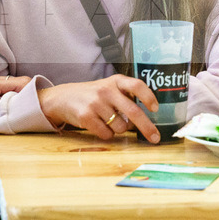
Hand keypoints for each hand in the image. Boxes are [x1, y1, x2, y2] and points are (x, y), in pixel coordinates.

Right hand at [36, 74, 159, 141]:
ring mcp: (96, 103)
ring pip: (121, 127)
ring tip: (109, 121)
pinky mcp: (86, 117)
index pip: (137, 85)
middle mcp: (107, 90)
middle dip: (147, 127)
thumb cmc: (94, 94)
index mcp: (116, 81)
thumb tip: (148, 116)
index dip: (149, 97)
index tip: (155, 109)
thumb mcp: (110, 87)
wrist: (63, 98)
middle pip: (133, 112)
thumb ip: (127, 96)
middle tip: (155, 138)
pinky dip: (107, 134)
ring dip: (120, 129)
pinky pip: (107, 134)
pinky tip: (99, 126)